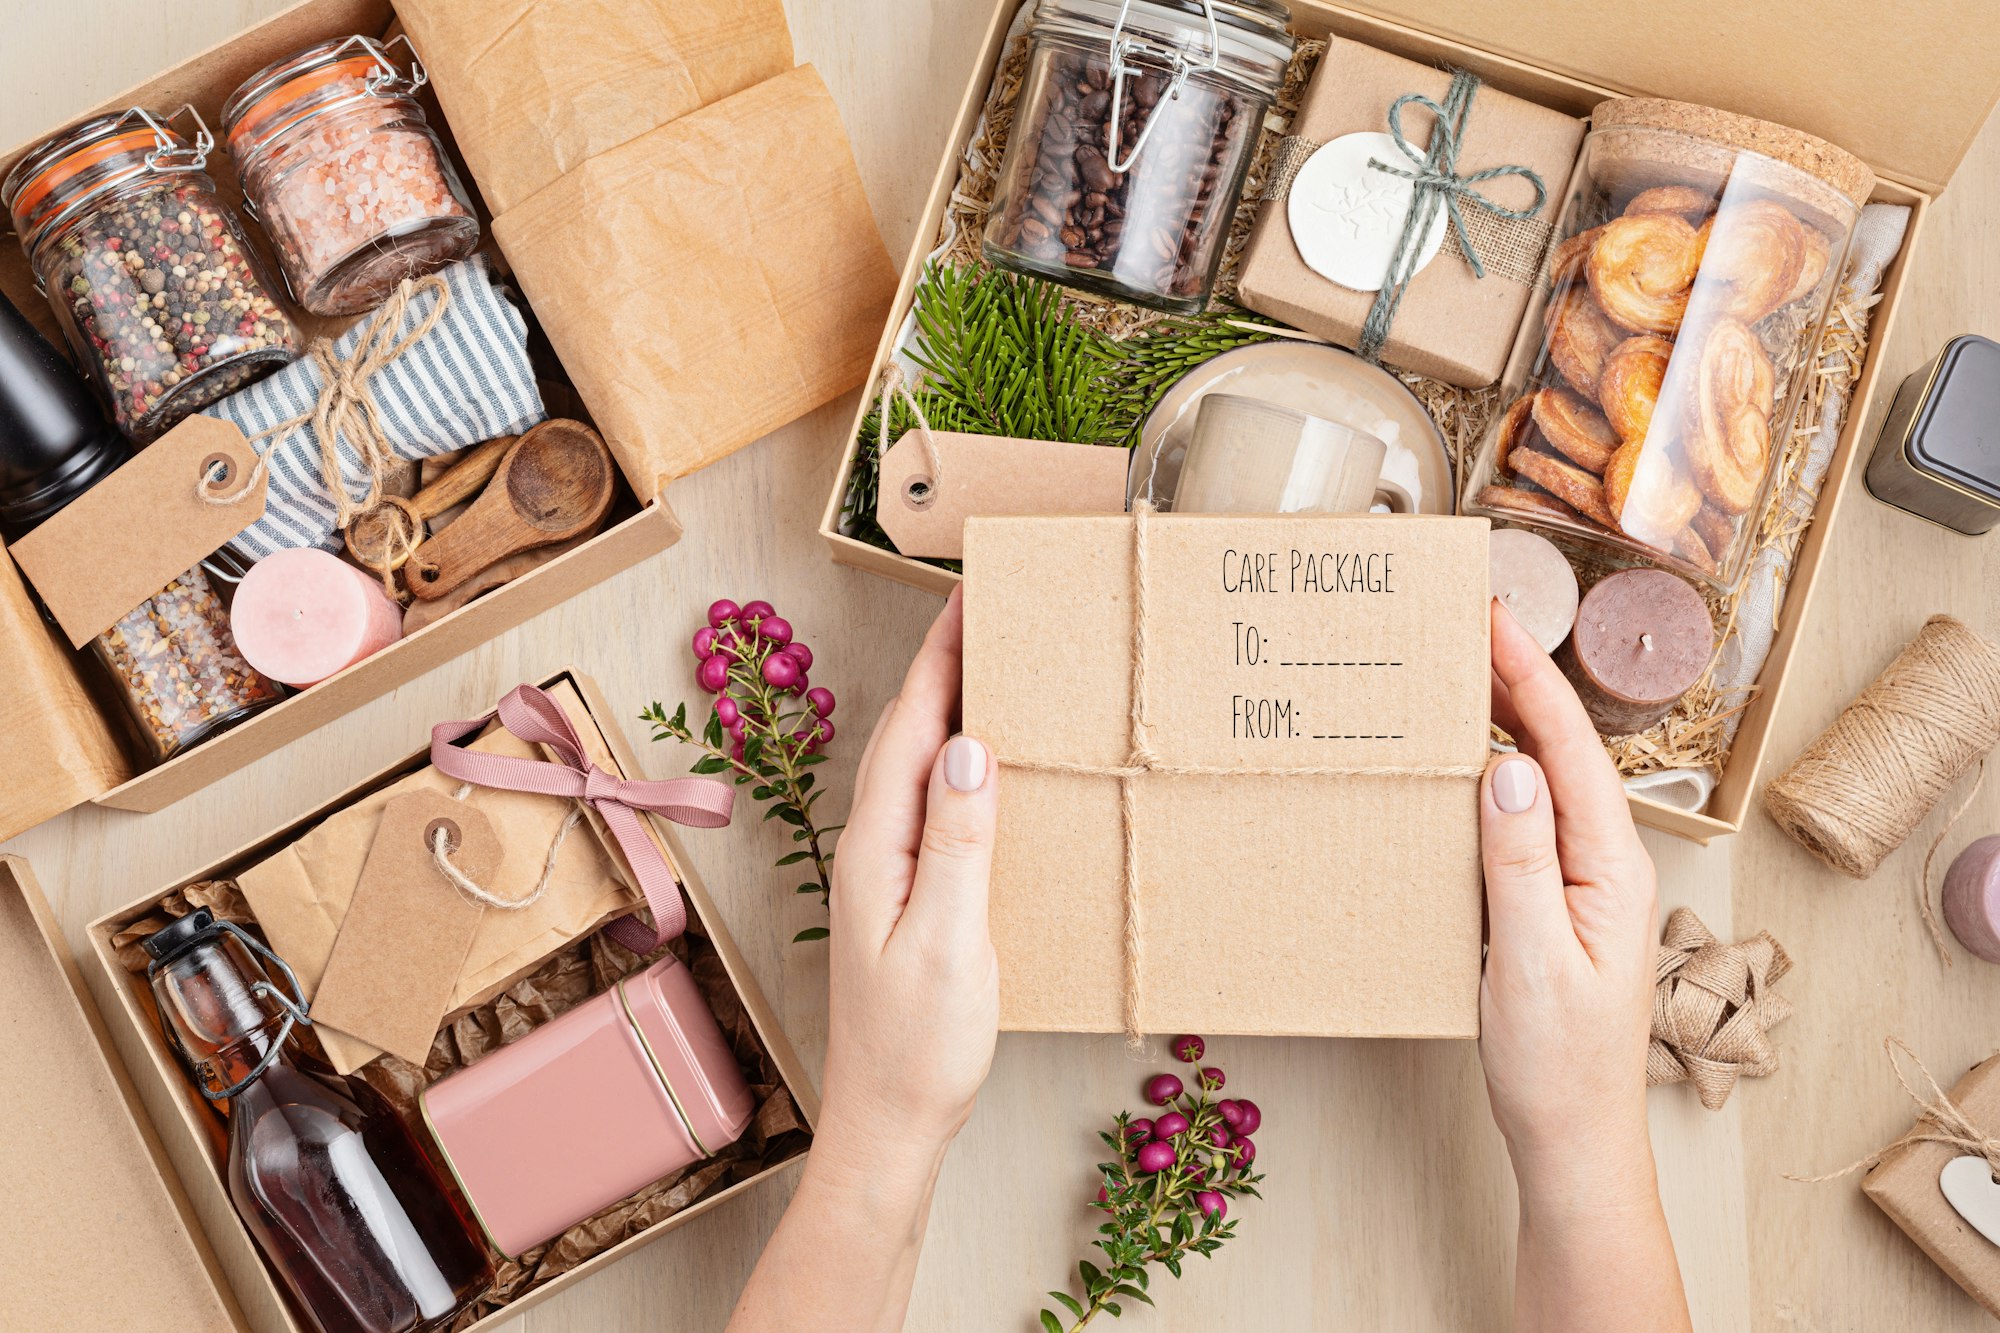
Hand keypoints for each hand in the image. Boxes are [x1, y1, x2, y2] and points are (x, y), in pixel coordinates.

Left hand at [821, 586, 998, 1162]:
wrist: (888, 1124)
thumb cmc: (918, 1045)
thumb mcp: (948, 939)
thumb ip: (957, 841)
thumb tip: (969, 745)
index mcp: (877, 845)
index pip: (912, 727)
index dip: (941, 657)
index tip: (969, 595)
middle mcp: (872, 846)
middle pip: (909, 732)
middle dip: (945, 665)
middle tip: (990, 609)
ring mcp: (885, 871)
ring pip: (918, 765)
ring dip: (951, 709)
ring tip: (994, 664)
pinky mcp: (906, 895)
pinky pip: (932, 804)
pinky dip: (959, 764)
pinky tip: (990, 766)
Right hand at [1480, 597, 1656, 1171]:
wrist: (1572, 1141)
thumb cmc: (1557, 1065)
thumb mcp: (1531, 962)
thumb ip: (1520, 864)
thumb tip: (1505, 773)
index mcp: (1610, 869)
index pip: (1568, 751)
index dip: (1531, 679)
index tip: (1494, 621)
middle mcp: (1601, 865)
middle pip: (1560, 752)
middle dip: (1518, 682)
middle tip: (1467, 624)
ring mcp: (1578, 884)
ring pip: (1540, 782)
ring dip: (1504, 724)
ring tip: (1460, 674)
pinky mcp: (1550, 905)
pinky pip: (1521, 823)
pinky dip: (1488, 779)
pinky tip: (1459, 769)